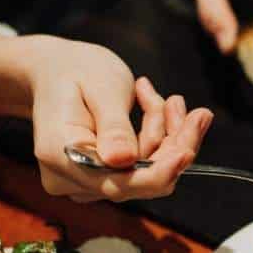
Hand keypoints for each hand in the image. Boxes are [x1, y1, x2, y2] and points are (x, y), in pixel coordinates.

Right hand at [0, 32, 212, 201]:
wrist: (54, 70)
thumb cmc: (74, 70)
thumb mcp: (99, 86)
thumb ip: (113, 125)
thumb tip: (123, 161)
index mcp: (60, 154)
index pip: (116, 183)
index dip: (157, 173)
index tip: (187, 151)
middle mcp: (68, 178)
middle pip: (137, 182)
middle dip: (174, 148)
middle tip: (199, 114)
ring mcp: (83, 183)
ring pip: (145, 175)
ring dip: (167, 138)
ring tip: (169, 100)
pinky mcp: (100, 178)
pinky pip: (141, 169)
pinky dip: (157, 140)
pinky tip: (156, 108)